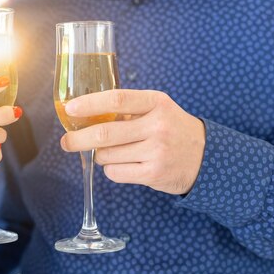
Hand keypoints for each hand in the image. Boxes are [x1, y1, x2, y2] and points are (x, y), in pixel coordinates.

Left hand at [61, 89, 204, 194]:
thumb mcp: (157, 109)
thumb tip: (83, 114)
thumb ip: (126, 109)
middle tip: (66, 142)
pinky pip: (115, 172)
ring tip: (111, 152)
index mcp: (156, 103)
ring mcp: (156, 151)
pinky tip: (122, 164)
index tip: (69, 109)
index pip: (116, 100)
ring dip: (99, 155)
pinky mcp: (154, 173)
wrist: (207, 157)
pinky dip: (111, 169)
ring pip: (107, 155)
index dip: (89, 104)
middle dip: (78, 139)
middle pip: (105, 133)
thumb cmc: (171, 129)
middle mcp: (157, 125)